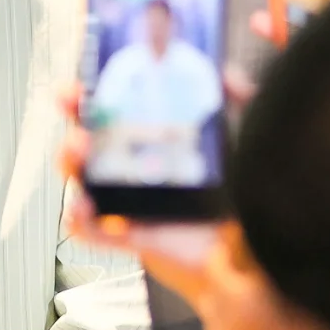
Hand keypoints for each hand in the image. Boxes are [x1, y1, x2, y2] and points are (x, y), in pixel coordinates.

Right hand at [59, 81, 296, 329]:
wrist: (260, 261)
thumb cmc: (253, 204)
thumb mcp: (249, 141)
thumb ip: (242, 104)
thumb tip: (226, 74)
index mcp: (166, 144)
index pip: (125, 109)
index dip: (104, 87)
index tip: (92, 69)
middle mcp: (144, 171)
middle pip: (95, 135)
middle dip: (74, 114)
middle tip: (70, 98)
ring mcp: (134, 205)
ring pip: (83, 177)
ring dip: (70, 159)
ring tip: (78, 146)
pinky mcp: (132, 237)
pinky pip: (91, 230)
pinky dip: (79, 218)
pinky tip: (83, 203)